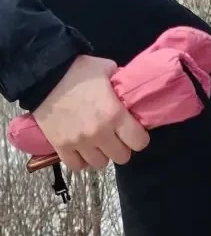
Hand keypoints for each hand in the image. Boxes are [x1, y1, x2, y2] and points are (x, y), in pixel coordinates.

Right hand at [33, 56, 149, 171]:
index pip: (139, 141)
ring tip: (99, 142)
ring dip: (102, 154)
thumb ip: (120, 83)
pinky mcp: (61, 147)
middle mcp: (99, 133)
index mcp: (115, 114)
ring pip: (100, 164)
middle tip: (117, 137)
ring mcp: (79, 143)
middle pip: (122, 157)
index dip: (140, 137)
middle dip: (123, 147)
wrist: (45, 77)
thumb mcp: (107, 69)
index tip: (135, 131)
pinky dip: (82, 160)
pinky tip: (83, 149)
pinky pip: (77, 166)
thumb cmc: (79, 71)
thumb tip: (127, 90)